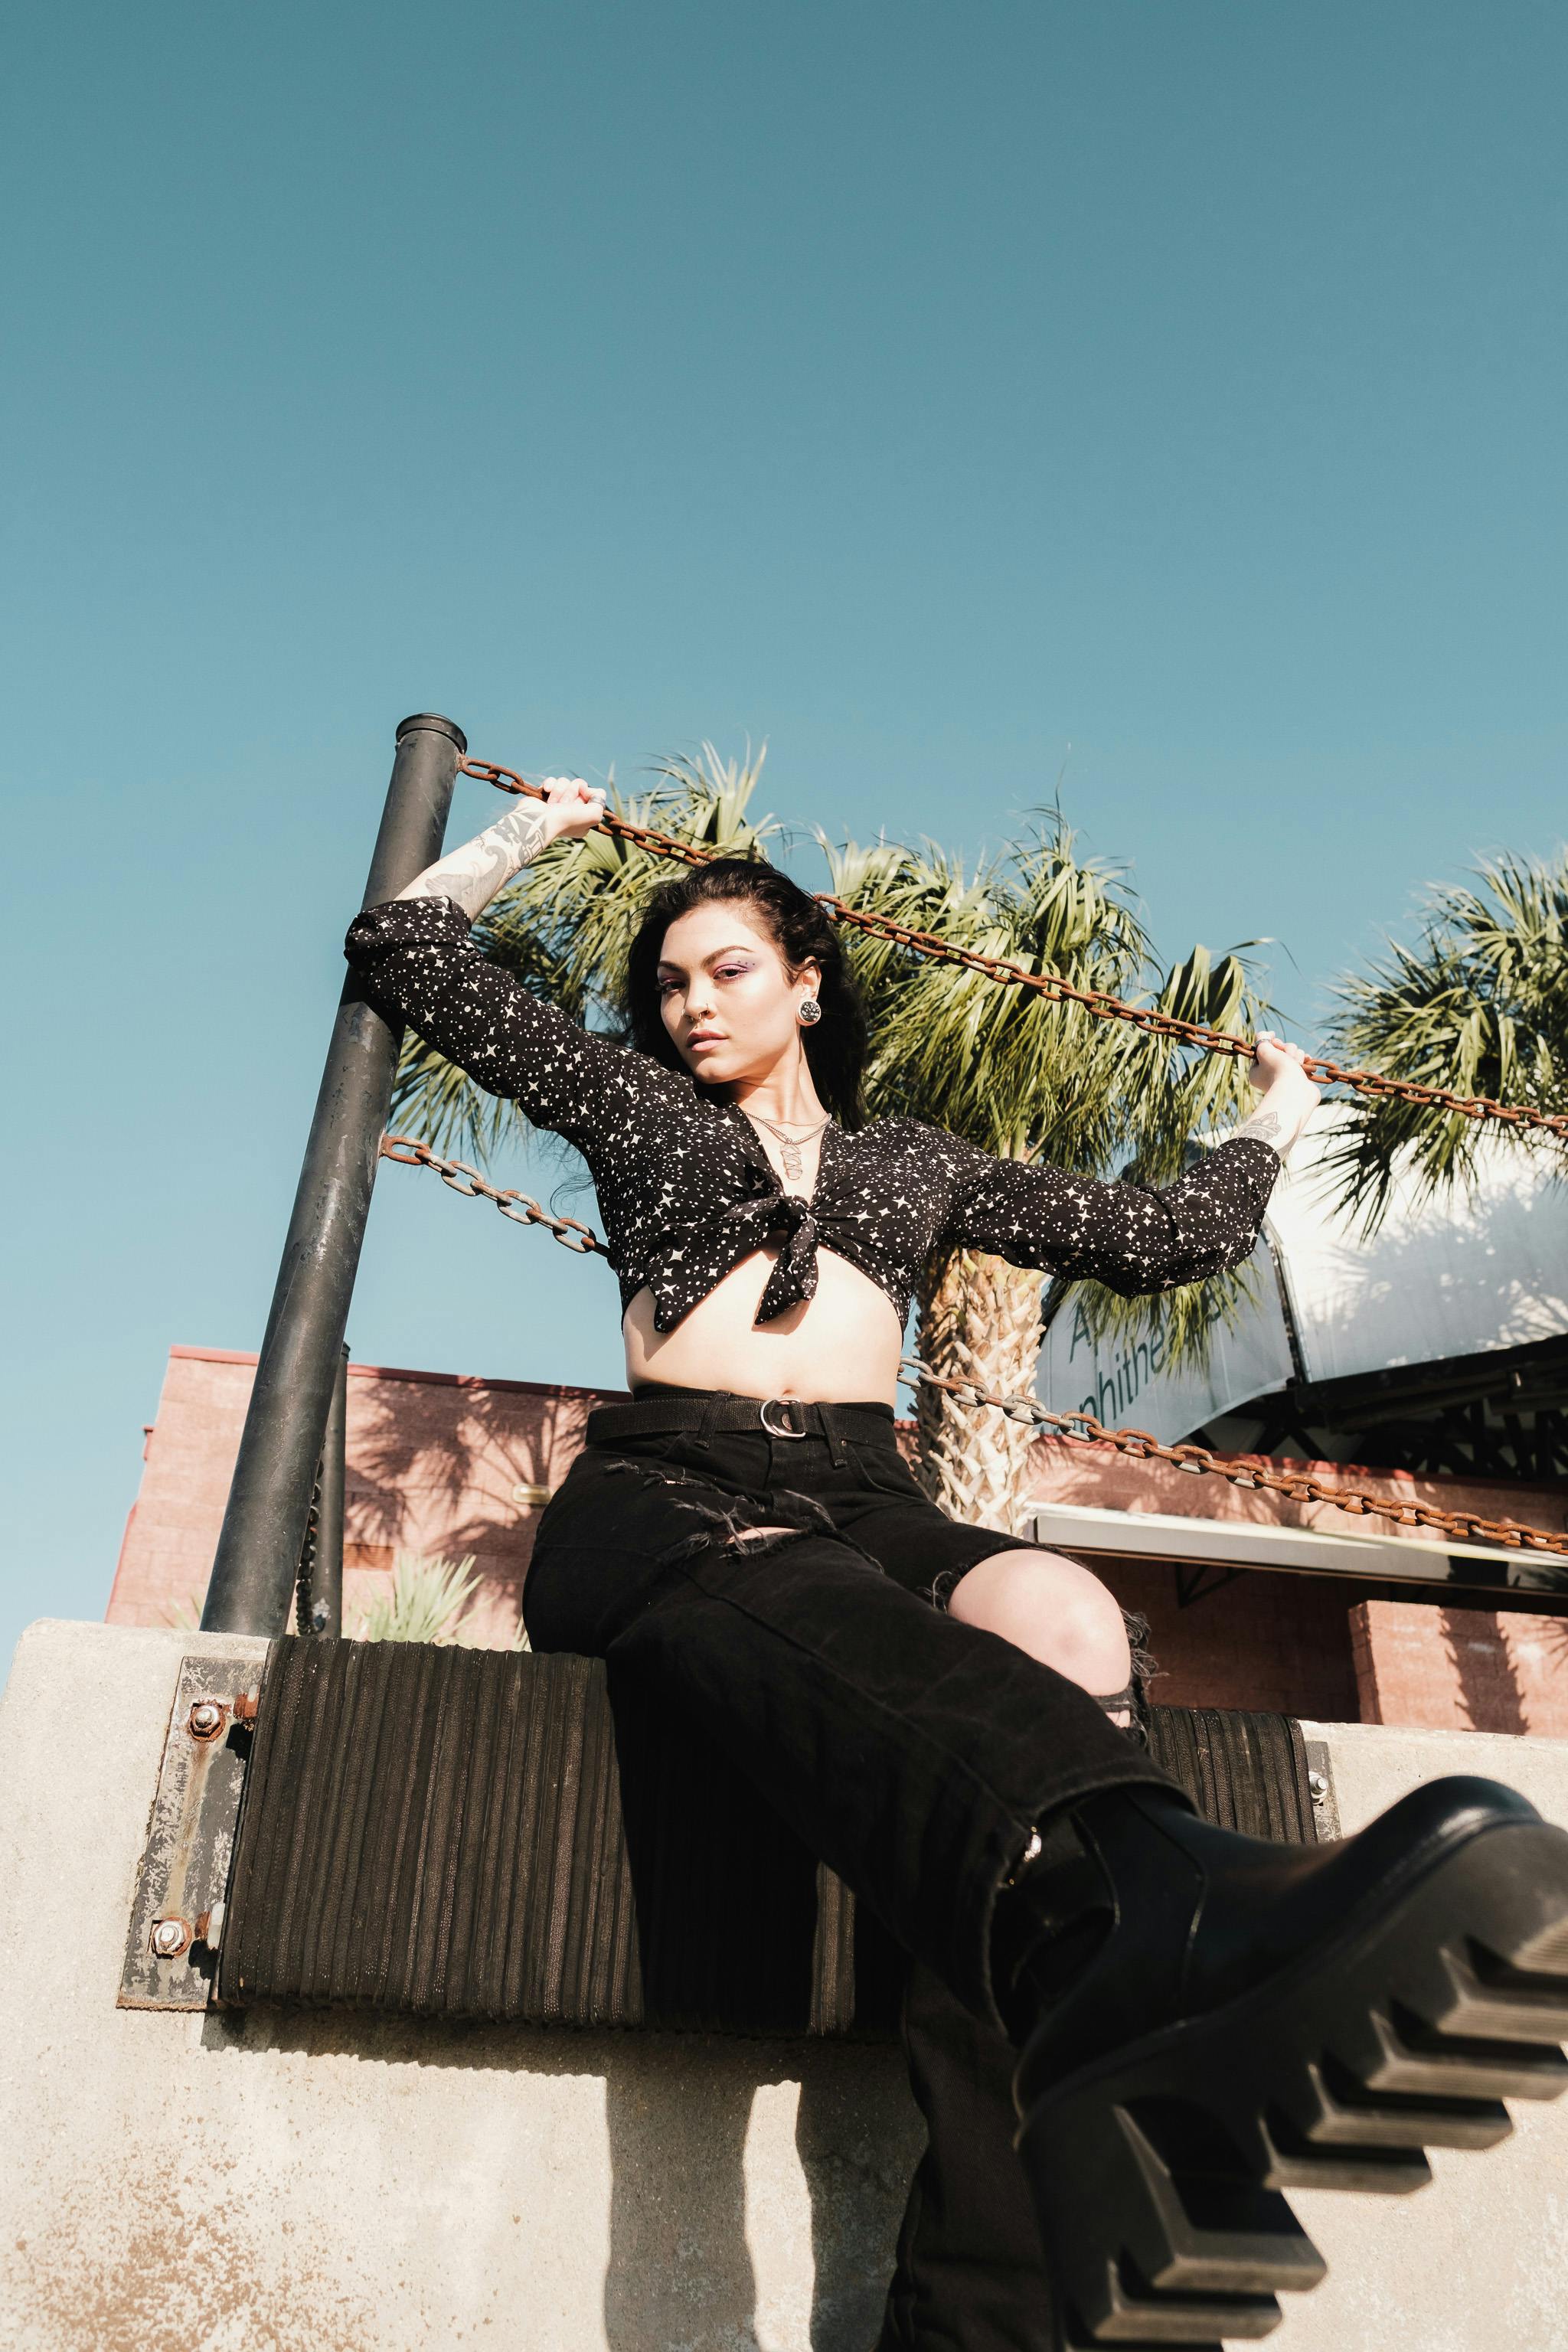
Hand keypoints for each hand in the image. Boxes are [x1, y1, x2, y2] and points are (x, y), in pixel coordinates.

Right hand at [539, 776, 607, 841]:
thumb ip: (600, 802)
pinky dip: (550, 784)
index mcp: (584, 819)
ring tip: (553, 803)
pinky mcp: (545, 796)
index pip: (593, 795)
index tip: (583, 798)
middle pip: (579, 785)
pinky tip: (546, 791)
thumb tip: (594, 792)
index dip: (588, 793)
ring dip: (559, 790)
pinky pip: (552, 780)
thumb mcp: (594, 815)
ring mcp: (557, 804)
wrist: (538, 819)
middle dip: (572, 792)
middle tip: (565, 804)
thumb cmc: (566, 820)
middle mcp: (571, 811)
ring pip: (565, 782)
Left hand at [1241, 1031, 1320, 1154]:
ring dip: (1296, 1054)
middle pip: (1280, 1050)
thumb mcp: (1264, 1049)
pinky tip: (1306, 1061)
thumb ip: (1262, 1038)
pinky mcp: (1299, 1078)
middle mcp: (1270, 1074)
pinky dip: (1304, 1060)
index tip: (1275, 1045)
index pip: (1265, 1049)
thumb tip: (1269, 1034)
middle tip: (1287, 1055)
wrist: (1297, 1091)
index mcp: (1257, 1071)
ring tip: (1297, 1063)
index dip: (1272, 1044)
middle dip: (1286, 1049)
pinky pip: (1302, 1061)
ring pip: (1293, 1054)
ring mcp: (1286, 1077)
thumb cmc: (1278, 1070)